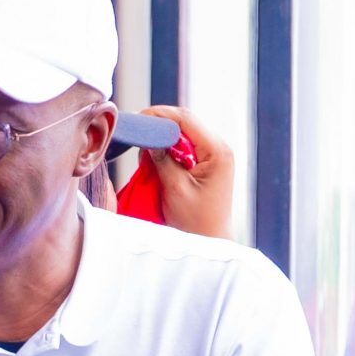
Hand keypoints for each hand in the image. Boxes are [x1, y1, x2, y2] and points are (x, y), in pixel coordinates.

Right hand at [135, 105, 235, 240]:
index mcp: (217, 151)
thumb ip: (162, 160)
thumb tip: (148, 139)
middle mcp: (219, 148)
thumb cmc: (196, 221)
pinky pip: (184, 147)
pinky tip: (153, 158)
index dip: (159, 115)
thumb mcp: (175, 188)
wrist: (209, 240)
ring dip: (162, 138)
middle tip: (135, 132)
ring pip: (183, 133)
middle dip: (159, 125)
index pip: (186, 120)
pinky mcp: (206, 163)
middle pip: (185, 123)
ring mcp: (214, 155)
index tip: (137, 119)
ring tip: (142, 148)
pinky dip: (167, 149)